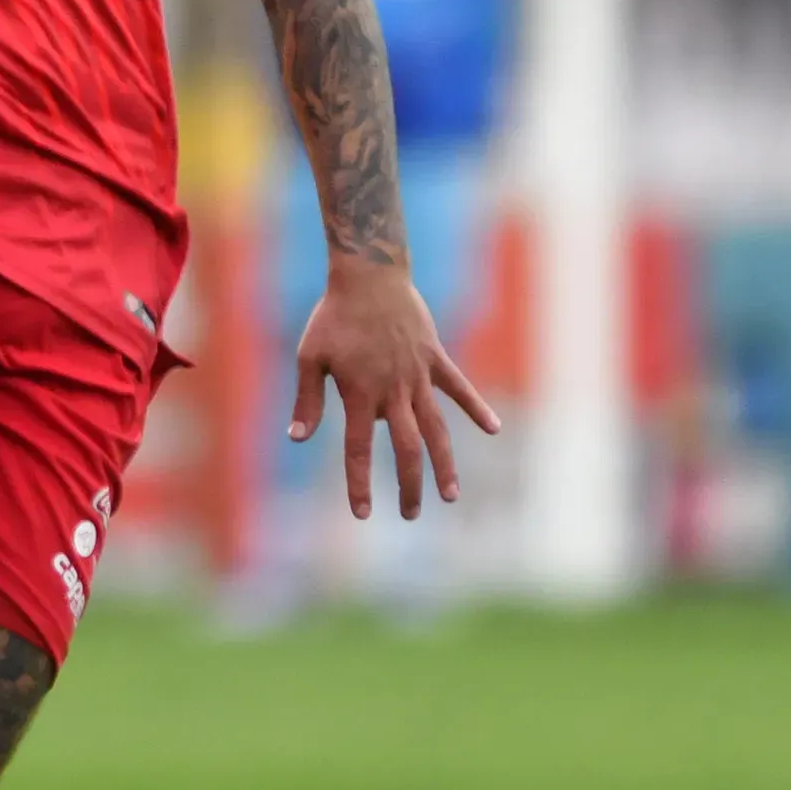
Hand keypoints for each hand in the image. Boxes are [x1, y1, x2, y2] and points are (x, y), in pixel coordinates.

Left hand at [289, 255, 502, 522]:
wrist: (368, 275)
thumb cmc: (333, 317)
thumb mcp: (310, 356)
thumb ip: (307, 400)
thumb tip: (296, 439)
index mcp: (360, 394)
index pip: (360, 450)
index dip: (360, 484)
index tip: (363, 514)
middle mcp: (393, 391)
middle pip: (407, 449)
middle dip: (410, 486)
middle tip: (411, 514)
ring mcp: (418, 375)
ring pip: (437, 428)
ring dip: (445, 464)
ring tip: (450, 495)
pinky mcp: (435, 358)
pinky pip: (460, 388)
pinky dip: (477, 408)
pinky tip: (493, 430)